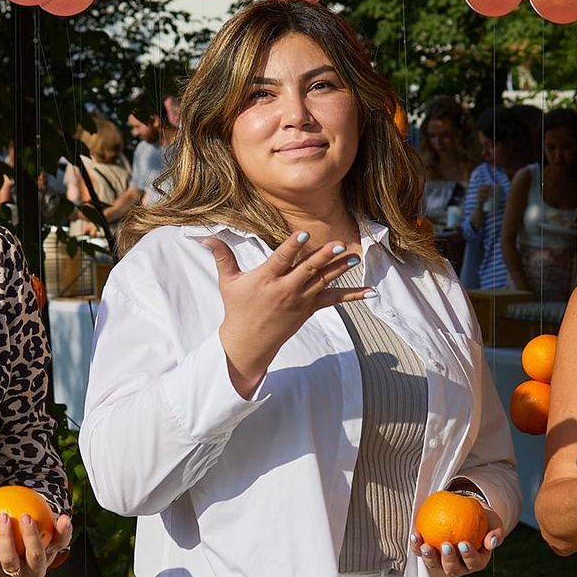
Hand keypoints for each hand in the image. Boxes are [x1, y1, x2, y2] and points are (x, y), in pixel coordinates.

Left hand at [0, 507, 73, 576]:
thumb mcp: (55, 540)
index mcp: (35, 572)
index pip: (35, 556)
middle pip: (8, 559)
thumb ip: (62, 532)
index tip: (27, 516)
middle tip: (4, 515)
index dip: (31, 537)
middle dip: (5, 538)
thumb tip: (66, 519)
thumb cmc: (43, 544)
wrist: (23, 555)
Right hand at [208, 230, 367, 396]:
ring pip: (323, 281)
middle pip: (308, 270)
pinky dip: (353, 296)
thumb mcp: (228, 282)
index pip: (281, 260)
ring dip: (340, 269)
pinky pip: (334, 300)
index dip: (292, 247)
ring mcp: (300, 301)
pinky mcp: (310, 309)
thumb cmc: (238, 309)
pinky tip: (371, 291)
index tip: (303, 234)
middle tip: (339, 244)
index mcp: (265, 280)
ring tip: (355, 256)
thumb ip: (223, 257)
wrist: (249, 342)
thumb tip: (206, 237)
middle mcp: (285, 290)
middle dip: (324, 257)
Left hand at [412, 493, 504, 576]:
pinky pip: (421, 552)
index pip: (474, 562)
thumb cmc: (482, 518)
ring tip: (424, 545)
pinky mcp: (430, 554)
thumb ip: (496, 532)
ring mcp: (442, 562)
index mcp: (476, 561)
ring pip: (434, 565)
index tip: (464, 543)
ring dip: (428, 557)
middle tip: (445, 545)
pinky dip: (416, 545)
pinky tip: (415, 534)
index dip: (469, 556)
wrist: (466, 512)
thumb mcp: (493, 522)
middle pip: (453, 569)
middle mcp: (459, 566)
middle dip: (448, 560)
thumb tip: (492, 542)